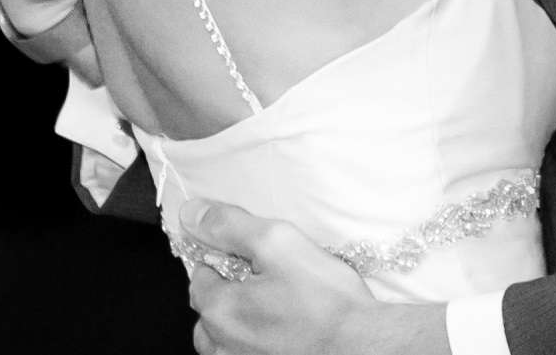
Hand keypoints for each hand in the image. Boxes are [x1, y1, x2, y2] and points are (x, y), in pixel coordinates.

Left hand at [184, 199, 374, 354]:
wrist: (363, 345)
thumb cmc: (327, 302)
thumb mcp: (279, 243)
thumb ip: (230, 226)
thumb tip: (192, 214)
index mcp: (219, 309)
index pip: (200, 275)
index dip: (226, 260)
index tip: (253, 258)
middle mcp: (221, 344)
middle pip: (210, 309)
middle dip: (231, 292)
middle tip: (271, 281)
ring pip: (225, 336)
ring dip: (241, 321)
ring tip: (279, 307)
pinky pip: (245, 352)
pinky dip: (256, 341)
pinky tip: (285, 329)